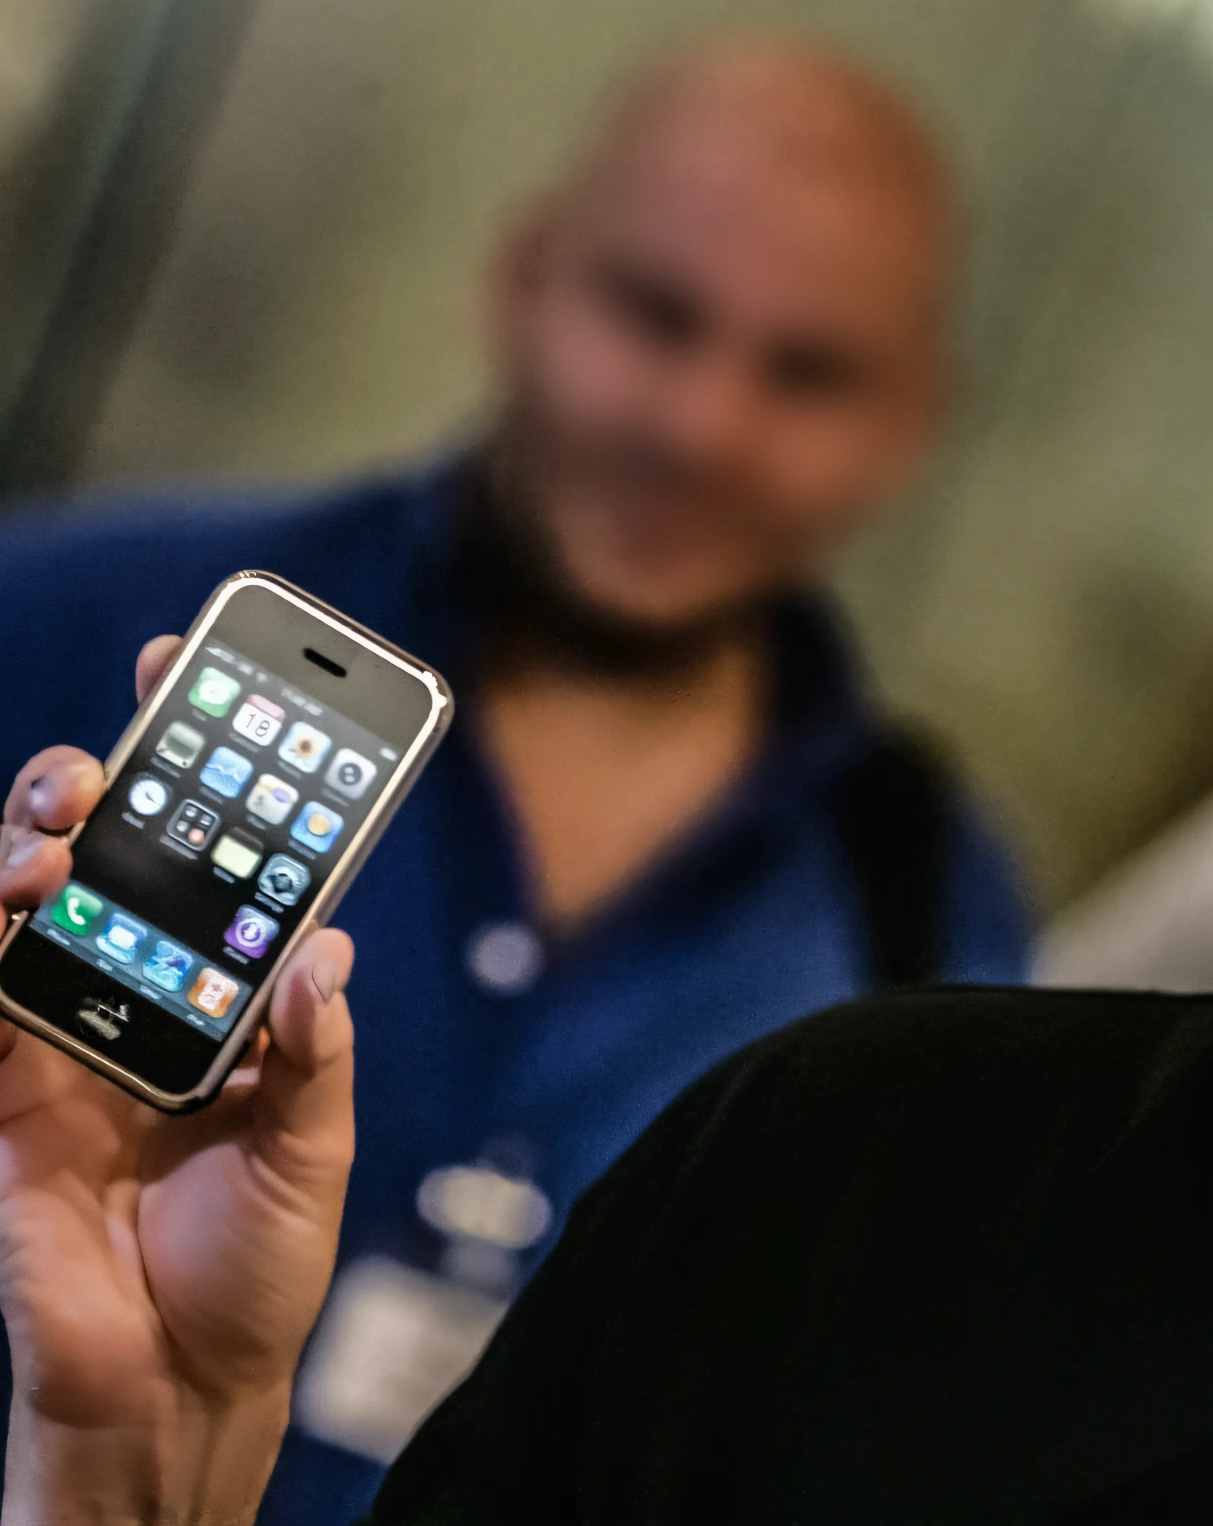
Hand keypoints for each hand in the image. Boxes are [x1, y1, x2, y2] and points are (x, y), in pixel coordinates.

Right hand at [0, 637, 354, 1523]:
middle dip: (107, 788)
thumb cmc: (256, 1267)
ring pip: (29, 912)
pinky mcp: (7, 1102)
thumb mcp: (313, 1152)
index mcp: (230, 1006)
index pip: (219, 869)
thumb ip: (313, 1056)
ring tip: (64, 833)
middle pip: (112, 868)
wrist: (180, 1388)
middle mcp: (147, 1005)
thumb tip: (321, 951)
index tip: (210, 685)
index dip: (212, 780)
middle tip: (120, 745)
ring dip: (34, 855)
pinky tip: (14, 910)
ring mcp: (68, 1046)